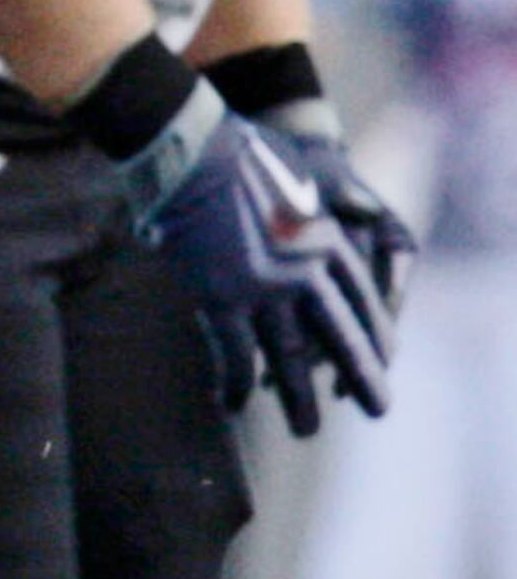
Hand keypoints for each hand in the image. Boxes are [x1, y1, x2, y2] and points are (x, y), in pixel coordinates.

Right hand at [121, 89, 395, 433]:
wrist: (192, 149)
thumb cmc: (243, 150)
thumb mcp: (305, 171)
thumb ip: (335, 198)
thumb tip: (366, 211)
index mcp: (329, 240)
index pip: (363, 301)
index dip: (374, 335)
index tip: (384, 359)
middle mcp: (305, 271)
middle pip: (340, 336)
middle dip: (360, 377)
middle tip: (377, 408)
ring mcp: (263, 289)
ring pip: (289, 357)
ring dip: (296, 397)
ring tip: (306, 429)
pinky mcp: (220, 298)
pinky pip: (233, 353)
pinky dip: (234, 383)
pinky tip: (234, 406)